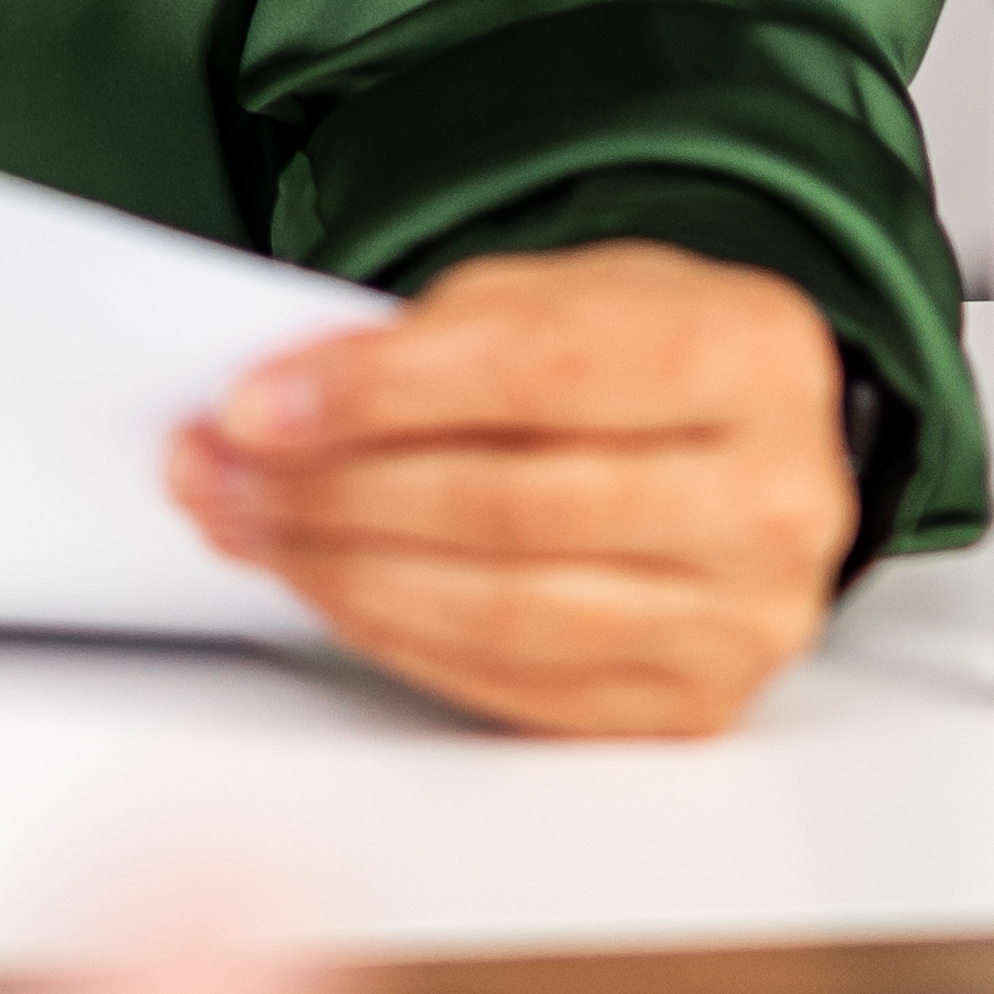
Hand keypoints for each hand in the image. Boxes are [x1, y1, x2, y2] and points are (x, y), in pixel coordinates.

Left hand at [169, 242, 854, 737]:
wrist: (748, 443)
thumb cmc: (647, 358)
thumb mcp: (564, 289)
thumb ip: (444, 335)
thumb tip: (286, 402)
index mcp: (750, 355)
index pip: (535, 374)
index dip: (377, 394)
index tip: (257, 404)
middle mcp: (771, 498)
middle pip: (509, 506)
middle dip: (333, 491)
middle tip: (221, 471)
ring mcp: (741, 618)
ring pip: (504, 611)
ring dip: (343, 572)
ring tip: (253, 528)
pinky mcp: (691, 704)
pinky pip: (513, 684)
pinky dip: (398, 636)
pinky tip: (331, 586)